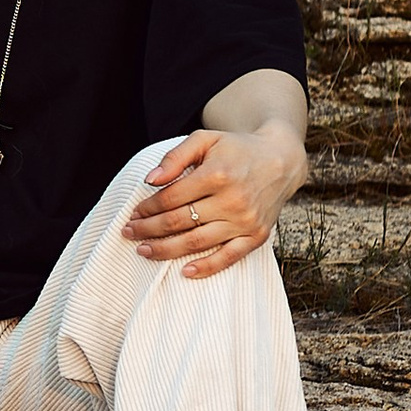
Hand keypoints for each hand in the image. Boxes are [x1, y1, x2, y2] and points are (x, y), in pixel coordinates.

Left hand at [123, 124, 306, 276]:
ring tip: (144, 251)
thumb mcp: (205, 140)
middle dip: (148, 229)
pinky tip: (185, 271)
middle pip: (179, 221)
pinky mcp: (257, 236)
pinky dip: (207, 267)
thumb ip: (174, 157)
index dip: (147, 208)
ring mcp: (246, 221)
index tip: (134, 213)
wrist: (281, 160)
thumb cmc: (237, 149)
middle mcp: (232, 200)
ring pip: (197, 242)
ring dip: (166, 250)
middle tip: (129, 232)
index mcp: (217, 175)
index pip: (170, 198)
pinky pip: (229, 257)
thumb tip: (150, 180)